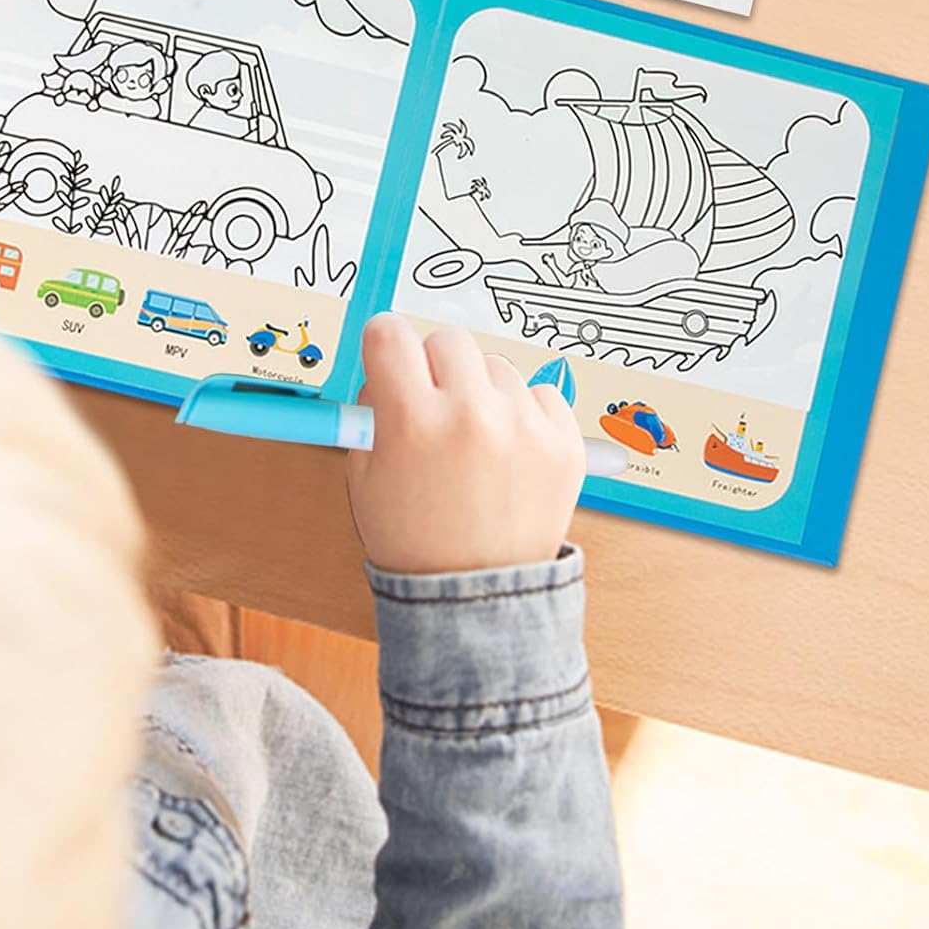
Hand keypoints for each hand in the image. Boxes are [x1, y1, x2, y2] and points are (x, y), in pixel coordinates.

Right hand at [346, 314, 585, 573]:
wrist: (476, 595)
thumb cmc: (416, 540)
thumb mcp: (365, 475)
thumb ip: (371, 410)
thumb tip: (385, 361)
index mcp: (412, 422)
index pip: (390, 333)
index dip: (384, 343)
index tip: (388, 354)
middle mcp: (470, 416)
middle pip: (447, 340)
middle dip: (433, 366)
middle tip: (432, 405)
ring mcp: (522, 428)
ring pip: (495, 366)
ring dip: (481, 392)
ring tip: (474, 444)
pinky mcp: (563, 443)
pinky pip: (539, 393)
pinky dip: (522, 415)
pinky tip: (507, 454)